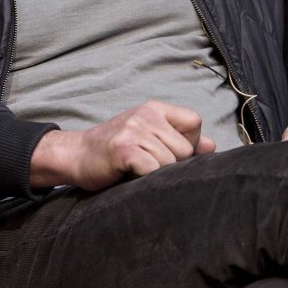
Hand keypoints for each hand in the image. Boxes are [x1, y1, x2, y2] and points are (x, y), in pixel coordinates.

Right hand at [30, 101, 215, 190]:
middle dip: (172, 164)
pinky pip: (153, 169)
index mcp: (154, 108)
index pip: (194, 121)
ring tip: (137, 170)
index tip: (168, 153)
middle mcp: (145, 114)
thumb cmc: (116, 151)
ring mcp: (133, 130)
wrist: (76, 155)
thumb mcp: (149, 138)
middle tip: (148, 165)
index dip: (188, 143)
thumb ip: (180, 140)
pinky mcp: (124, 149)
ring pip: (170, 161)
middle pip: (184, 148)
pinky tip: (131, 175)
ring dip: (157, 174)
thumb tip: (211, 146)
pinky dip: (146, 179)